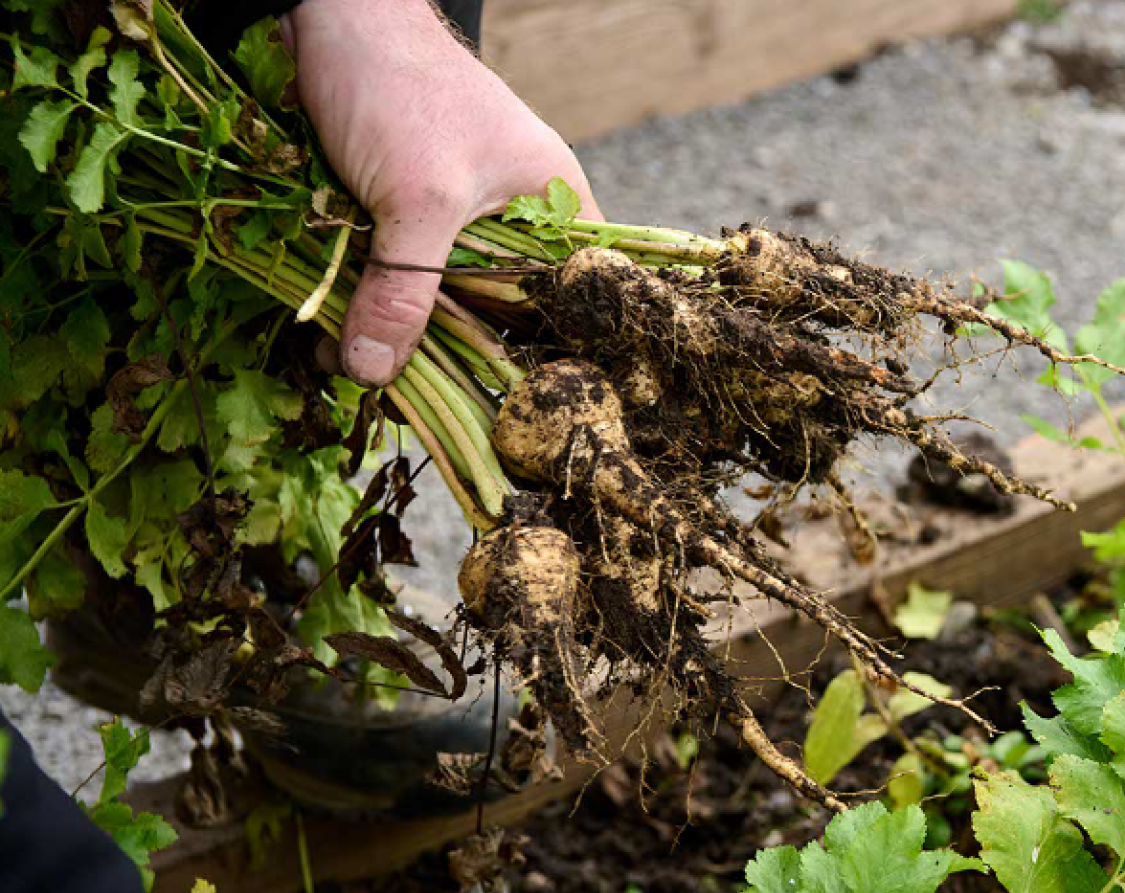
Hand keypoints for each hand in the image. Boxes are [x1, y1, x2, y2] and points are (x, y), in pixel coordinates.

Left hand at [284, 0, 601, 386]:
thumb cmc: (399, 87)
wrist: (330, 14)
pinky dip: (374, 305)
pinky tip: (343, 334)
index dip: (560, 354)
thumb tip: (374, 374)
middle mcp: (520, 218)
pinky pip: (403, 279)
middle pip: (505, 313)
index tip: (523, 408)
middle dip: (462, 357)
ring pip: (446, 302)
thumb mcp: (413, 199)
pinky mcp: (411, 217)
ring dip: (406, 335)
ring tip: (363, 371)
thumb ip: (404, 290)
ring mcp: (463, 219)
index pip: (580, 299)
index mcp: (557, 207)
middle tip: (427, 402)